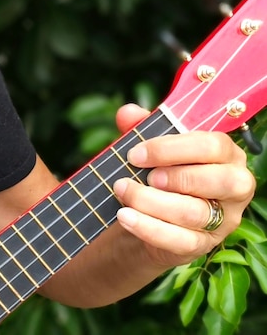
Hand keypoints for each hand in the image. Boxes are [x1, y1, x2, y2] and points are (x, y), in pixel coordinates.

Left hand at [111, 103, 255, 269]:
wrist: (150, 211)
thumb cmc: (160, 167)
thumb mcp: (152, 145)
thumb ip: (141, 125)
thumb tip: (128, 113)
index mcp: (226, 153)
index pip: (212, 146)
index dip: (172, 149)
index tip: (136, 154)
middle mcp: (235, 186)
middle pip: (220, 182)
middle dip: (177, 177)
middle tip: (145, 176)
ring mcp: (224, 219)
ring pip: (197, 213)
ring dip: (153, 203)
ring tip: (122, 191)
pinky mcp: (205, 244)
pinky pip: (182, 241)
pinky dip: (149, 228)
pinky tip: (125, 216)